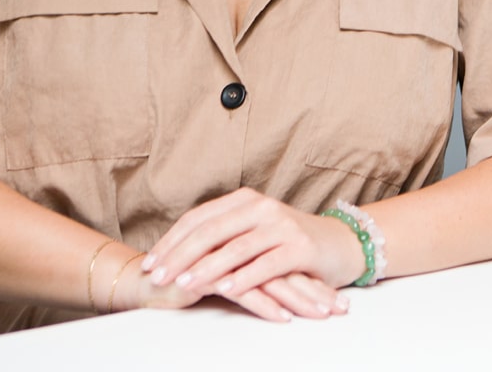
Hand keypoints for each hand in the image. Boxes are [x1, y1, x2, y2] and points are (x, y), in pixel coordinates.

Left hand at [140, 188, 363, 319]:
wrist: (341, 244)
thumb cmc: (291, 243)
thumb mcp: (255, 233)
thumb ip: (224, 237)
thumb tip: (178, 254)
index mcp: (245, 201)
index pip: (199, 218)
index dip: (172, 240)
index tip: (150, 262)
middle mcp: (262, 208)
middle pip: (212, 231)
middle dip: (180, 255)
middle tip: (157, 276)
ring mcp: (282, 226)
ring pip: (236, 248)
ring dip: (206, 268)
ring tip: (183, 284)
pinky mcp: (300, 247)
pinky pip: (267, 264)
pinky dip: (245, 278)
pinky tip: (226, 291)